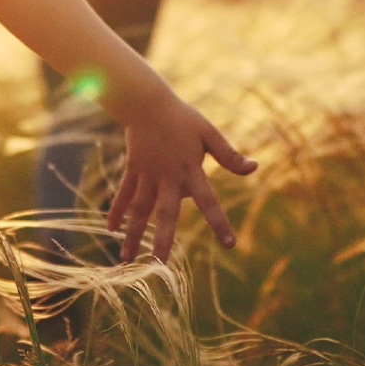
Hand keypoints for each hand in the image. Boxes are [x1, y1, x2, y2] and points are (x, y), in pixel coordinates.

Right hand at [108, 95, 256, 261]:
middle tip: (160, 263)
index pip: (208, 200)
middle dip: (162, 237)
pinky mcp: (133, 170)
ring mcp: (146, 174)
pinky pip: (124, 194)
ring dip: (133, 234)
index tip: (229, 244)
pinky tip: (110, 230)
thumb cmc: (182, 118)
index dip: (219, 222)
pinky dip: (117, 212)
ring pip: (139, 209)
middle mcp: (166, 176)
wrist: (146, 102)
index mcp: (189, 169)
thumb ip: (229, 155)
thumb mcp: (209, 134)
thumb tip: (254, 168)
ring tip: (127, 258)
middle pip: (164, 211)